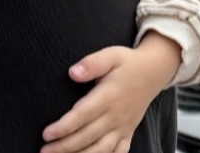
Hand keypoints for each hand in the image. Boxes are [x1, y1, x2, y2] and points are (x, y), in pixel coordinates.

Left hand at [40, 38, 179, 152]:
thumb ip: (92, 63)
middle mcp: (116, 116)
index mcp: (109, 96)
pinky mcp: (128, 133)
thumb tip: (72, 73)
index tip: (46, 134)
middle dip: (64, 146)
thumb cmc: (128, 63)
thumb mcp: (111, 55)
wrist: (154, 72)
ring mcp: (123, 127)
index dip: (64, 126)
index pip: (83, 115)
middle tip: (44, 151)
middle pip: (88, 136)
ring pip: (101, 149)